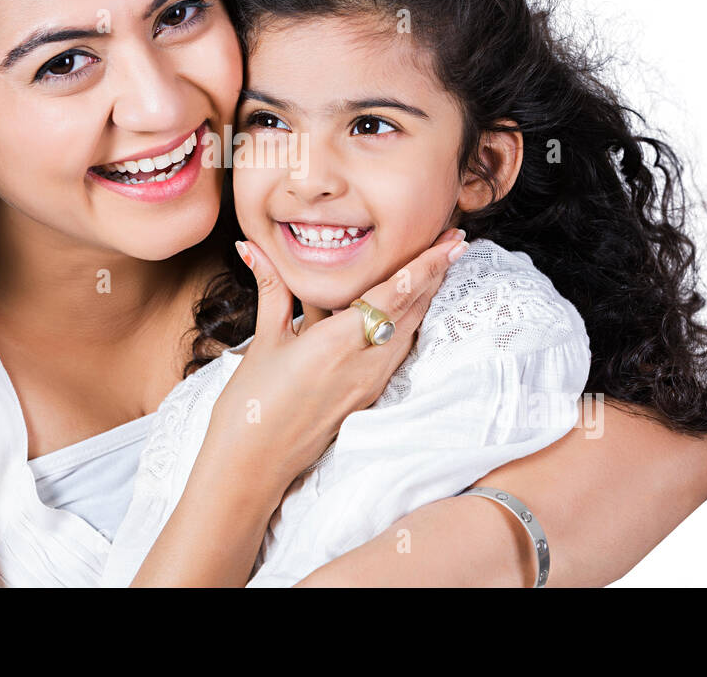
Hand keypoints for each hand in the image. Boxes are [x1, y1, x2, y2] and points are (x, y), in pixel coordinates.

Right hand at [197, 227, 468, 501]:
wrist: (253, 465)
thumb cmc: (251, 405)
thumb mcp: (264, 341)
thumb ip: (271, 289)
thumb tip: (251, 247)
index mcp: (337, 343)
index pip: (394, 295)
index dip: (426, 265)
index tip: (452, 242)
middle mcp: (363, 363)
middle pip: (413, 311)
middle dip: (436, 274)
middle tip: (455, 242)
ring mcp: (369, 383)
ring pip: (408, 332)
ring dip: (426, 299)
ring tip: (439, 268)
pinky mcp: (367, 397)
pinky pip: (395, 352)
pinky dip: (407, 324)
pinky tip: (408, 310)